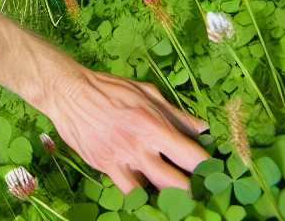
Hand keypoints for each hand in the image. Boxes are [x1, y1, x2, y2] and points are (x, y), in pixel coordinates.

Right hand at [45, 69, 208, 193]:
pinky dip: (141, 194)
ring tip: (179, 197)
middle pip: (176, 183)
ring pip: (152, 193)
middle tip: (201, 191)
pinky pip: (128, 192)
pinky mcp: (105, 167)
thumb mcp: (146, 92)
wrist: (69, 92)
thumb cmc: (109, 88)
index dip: (207, 169)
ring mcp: (120, 160)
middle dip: (193, 191)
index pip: (190, 156)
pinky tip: (149, 192)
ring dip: (168, 197)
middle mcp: (138, 146)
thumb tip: (201, 129)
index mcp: (152, 124)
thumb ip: (175, 114)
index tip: (215, 174)